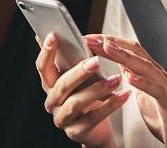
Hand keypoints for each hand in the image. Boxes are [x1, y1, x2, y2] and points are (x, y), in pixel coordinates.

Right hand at [35, 33, 130, 147]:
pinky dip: (110, 105)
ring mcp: (63, 119)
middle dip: (78, 72)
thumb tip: (64, 33)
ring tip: (117, 79)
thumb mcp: (81, 78)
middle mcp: (52, 102)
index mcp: (50, 85)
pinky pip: (93, 118)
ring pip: (76, 102)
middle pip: (61, 85)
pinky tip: (123, 95)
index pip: (43, 67)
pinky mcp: (77, 132)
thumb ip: (72, 60)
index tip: (54, 35)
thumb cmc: (89, 97)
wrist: (97, 129)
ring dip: (97, 89)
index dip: (46, 52)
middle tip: (96, 61)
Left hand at [85, 34, 166, 147]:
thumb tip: (122, 66)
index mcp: (153, 74)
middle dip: (113, 44)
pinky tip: (130, 77)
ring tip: (108, 48)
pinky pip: (156, 91)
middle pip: (136, 53)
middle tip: (93, 39)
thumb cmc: (165, 119)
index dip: (111, 42)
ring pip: (146, 67)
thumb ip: (137, 79)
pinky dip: (143, 82)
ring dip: (125, 56)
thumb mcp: (145, 96)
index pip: (131, 51)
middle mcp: (161, 76)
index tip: (91, 39)